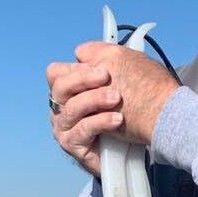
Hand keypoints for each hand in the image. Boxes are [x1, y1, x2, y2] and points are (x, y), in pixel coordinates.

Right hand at [46, 43, 179, 177]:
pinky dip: (100, 121)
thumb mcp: (117, 77)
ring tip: (117, 99)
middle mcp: (61, 108)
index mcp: (68, 91)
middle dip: (84, 79)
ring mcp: (65, 128)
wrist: (142, 142)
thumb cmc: (129, 109)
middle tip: (108, 76)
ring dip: (95, 99)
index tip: (103, 68)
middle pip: (60, 87)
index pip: (56, 73)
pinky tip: (117, 119)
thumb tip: (81, 51)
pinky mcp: (72, 145)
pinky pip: (82, 129)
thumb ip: (100, 59)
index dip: (77, 69)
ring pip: (71, 108)